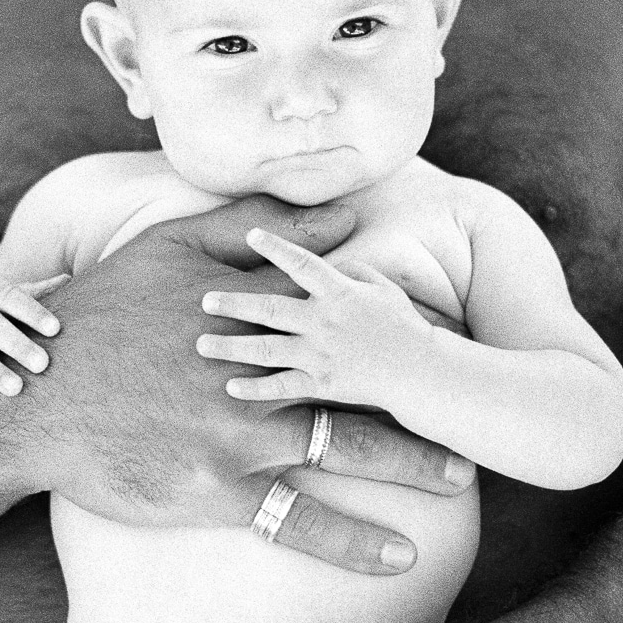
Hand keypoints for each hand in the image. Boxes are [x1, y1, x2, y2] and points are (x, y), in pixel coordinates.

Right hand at [9, 197, 472, 574]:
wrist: (38, 393)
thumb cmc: (105, 309)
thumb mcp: (172, 242)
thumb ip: (258, 223)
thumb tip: (341, 212)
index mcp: (254, 309)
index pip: (344, 312)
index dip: (400, 322)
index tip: (444, 333)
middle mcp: (257, 370)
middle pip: (358, 381)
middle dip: (421, 395)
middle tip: (473, 408)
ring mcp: (238, 433)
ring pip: (345, 449)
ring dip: (409, 465)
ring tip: (459, 478)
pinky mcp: (214, 490)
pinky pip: (299, 521)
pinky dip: (352, 540)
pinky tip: (399, 557)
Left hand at [196, 227, 431, 409]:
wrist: (421, 373)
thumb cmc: (403, 327)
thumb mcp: (382, 289)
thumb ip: (353, 271)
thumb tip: (333, 260)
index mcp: (339, 292)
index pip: (302, 264)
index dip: (276, 247)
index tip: (251, 234)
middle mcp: (324, 321)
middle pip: (269, 308)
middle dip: (234, 303)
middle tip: (204, 299)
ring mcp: (320, 354)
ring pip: (266, 349)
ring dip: (231, 346)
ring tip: (202, 344)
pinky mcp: (321, 385)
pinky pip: (282, 387)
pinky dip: (255, 388)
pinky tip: (230, 386)